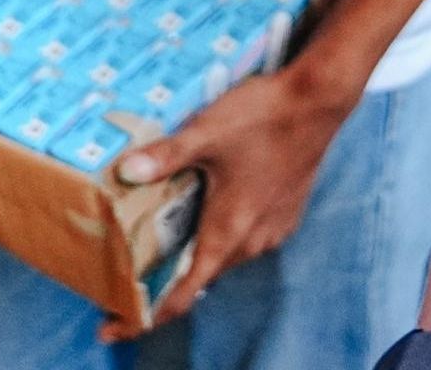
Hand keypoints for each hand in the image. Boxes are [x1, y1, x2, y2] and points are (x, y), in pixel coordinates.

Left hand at [99, 61, 356, 338]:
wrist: (318, 101)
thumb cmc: (264, 117)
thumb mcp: (206, 132)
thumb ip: (165, 155)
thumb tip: (124, 171)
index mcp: (229, 230)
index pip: (183, 293)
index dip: (145, 317)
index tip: (113, 329)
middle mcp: (252, 240)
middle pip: (200, 277)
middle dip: (162, 284)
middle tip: (122, 277)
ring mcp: (271, 229)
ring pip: (222, 257)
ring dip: (193, 255)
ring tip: (158, 243)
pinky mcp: (283, 214)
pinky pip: (244, 241)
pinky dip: (218, 237)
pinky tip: (202, 212)